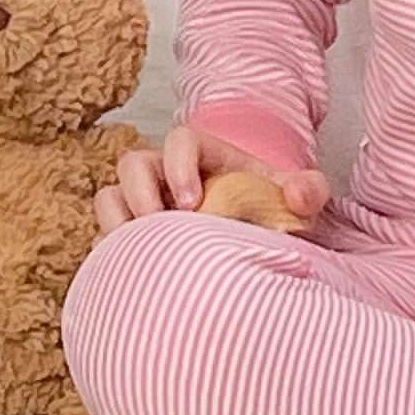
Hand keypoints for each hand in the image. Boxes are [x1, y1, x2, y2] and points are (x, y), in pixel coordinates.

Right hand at [92, 123, 332, 233]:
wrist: (255, 235)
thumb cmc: (272, 209)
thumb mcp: (298, 197)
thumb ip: (309, 189)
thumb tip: (295, 195)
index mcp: (203, 155)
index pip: (180, 140)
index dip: (179, 166)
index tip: (193, 204)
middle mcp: (166, 173)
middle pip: (132, 164)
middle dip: (140, 194)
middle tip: (159, 228)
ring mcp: (144, 202)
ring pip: (109, 197)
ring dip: (117, 221)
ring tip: (137, 253)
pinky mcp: (133, 234)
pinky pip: (106, 235)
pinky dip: (111, 251)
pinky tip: (133, 274)